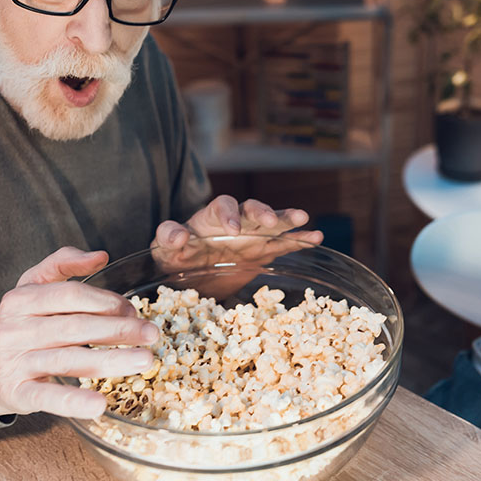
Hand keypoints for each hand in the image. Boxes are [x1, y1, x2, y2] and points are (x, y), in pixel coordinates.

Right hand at [0, 247, 159, 418]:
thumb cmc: (22, 324)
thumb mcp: (33, 287)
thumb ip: (62, 264)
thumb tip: (101, 256)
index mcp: (20, 299)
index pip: (69, 295)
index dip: (105, 301)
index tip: (134, 310)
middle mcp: (14, 329)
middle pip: (74, 327)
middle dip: (118, 330)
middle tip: (151, 335)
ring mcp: (13, 362)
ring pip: (68, 360)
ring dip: (110, 361)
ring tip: (144, 361)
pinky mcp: (16, 393)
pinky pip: (47, 397)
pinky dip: (74, 402)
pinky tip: (100, 405)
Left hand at [150, 195, 323, 285]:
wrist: (191, 274)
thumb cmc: (175, 256)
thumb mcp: (163, 248)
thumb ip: (167, 237)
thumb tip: (177, 236)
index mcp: (211, 218)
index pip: (223, 206)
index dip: (229, 214)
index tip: (233, 228)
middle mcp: (236, 222)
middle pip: (252, 209)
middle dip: (262, 213)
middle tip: (269, 220)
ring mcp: (252, 236)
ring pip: (272, 223)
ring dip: (286, 219)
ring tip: (304, 218)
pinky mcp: (264, 252)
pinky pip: (284, 244)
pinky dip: (300, 240)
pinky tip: (316, 238)